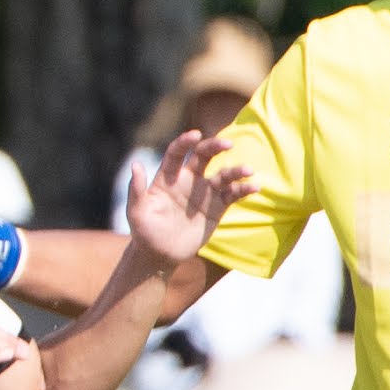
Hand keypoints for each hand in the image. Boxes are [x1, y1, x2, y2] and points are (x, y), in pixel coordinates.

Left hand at [120, 127, 253, 270]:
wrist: (160, 255)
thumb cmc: (144, 232)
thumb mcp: (136, 212)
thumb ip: (137, 189)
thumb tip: (134, 164)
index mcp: (167, 177)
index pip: (177, 153)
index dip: (185, 142)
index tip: (195, 134)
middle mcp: (188, 180)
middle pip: (204, 156)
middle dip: (215, 146)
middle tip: (228, 143)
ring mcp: (204, 193)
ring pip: (223, 175)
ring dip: (236, 171)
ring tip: (247, 170)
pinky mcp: (217, 207)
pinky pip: (233, 194)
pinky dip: (244, 189)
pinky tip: (254, 187)